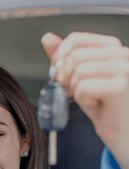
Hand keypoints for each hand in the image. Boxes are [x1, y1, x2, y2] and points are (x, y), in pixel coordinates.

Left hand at [42, 32, 128, 168]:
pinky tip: (95, 104)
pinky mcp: (122, 86)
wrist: (122, 131)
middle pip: (73, 57)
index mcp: (112, 47)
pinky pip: (84, 87)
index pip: (75, 39)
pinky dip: (83, 100)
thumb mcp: (80, 77)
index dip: (59, 58)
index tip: (60, 76)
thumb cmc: (103, 105)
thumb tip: (48, 38)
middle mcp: (121, 53)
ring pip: (77, 72)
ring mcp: (124, 68)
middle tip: (72, 91)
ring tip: (88, 98)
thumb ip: (65, 57)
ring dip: (75, 90)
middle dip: (64, 78)